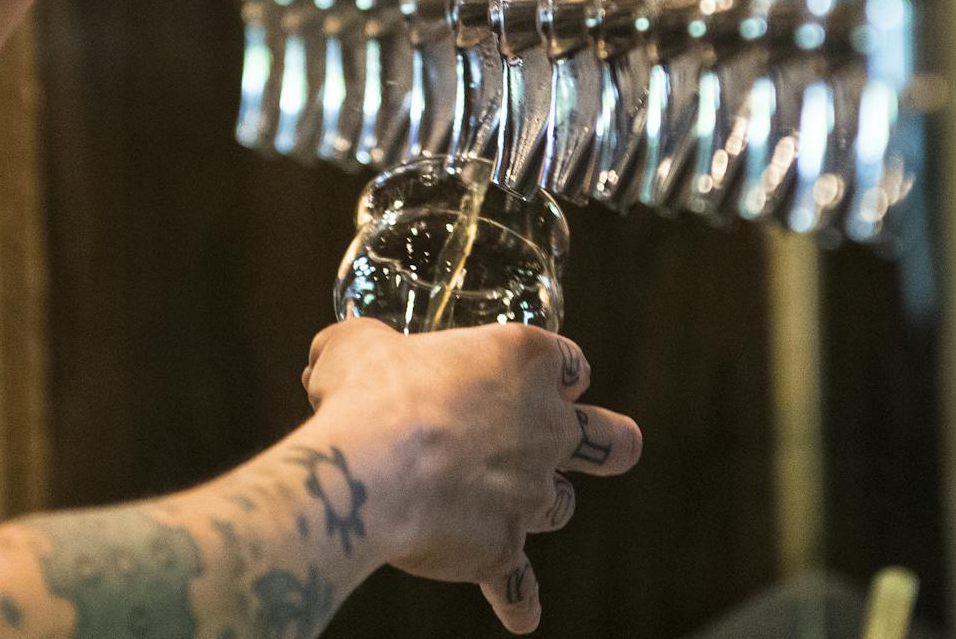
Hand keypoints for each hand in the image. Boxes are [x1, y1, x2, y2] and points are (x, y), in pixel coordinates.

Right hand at [303, 319, 641, 634]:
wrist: (374, 466)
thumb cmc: (373, 389)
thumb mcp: (359, 343)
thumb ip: (365, 345)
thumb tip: (341, 352)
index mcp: (521, 360)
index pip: (566, 360)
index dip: (560, 369)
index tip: (548, 374)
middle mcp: (542, 427)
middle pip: (608, 439)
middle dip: (612, 443)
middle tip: (614, 444)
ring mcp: (529, 493)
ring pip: (562, 507)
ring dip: (544, 506)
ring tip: (518, 509)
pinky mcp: (503, 550)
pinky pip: (521, 586)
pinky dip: (519, 599)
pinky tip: (519, 613)